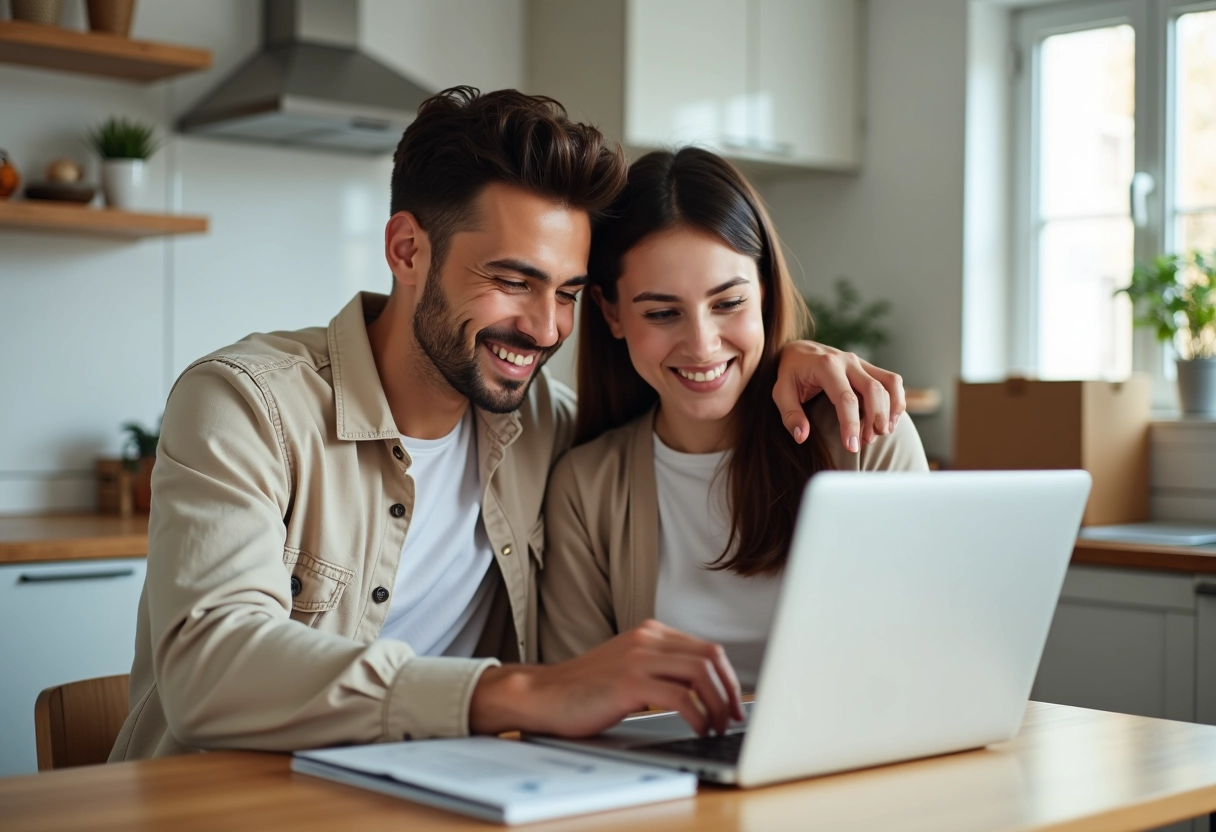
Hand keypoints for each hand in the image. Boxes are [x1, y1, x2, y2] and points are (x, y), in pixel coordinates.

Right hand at [468, 620, 743, 737]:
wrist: (542, 695)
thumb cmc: (584, 690)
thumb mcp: (628, 669)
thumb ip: (659, 670)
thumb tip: (700, 692)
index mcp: (650, 633)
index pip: (706, 648)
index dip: (728, 678)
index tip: (732, 703)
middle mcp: (647, 639)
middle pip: (711, 657)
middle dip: (730, 691)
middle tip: (732, 718)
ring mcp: (638, 658)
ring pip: (700, 674)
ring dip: (717, 705)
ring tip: (716, 728)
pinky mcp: (629, 682)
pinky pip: (680, 697)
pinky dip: (697, 717)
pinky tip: (697, 730)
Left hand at [773, 341, 905, 452]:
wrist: (799, 350)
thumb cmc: (791, 374)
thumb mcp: (781, 392)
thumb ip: (790, 415)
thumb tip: (802, 437)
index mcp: (825, 366)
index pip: (845, 398)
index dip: (851, 424)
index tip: (852, 447)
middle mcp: (847, 361)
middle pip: (873, 390)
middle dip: (875, 419)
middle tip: (868, 442)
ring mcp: (861, 362)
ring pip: (888, 384)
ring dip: (889, 411)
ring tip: (880, 433)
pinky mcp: (869, 367)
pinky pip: (891, 381)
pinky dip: (897, 400)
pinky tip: (890, 421)